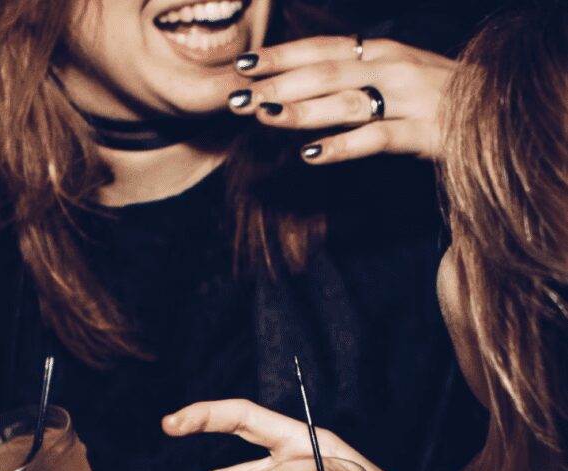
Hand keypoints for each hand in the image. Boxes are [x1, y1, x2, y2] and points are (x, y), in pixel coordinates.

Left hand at [230, 35, 453, 162]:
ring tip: (264, 117)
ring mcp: (408, 99)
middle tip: (237, 99)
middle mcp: (392, 67)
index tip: (242, 65)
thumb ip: (351, 79)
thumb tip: (297, 91)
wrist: (498, 110)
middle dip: (277, 85)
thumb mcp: (393, 76)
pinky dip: (339, 146)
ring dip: (301, 110)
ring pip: (345, 102)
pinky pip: (374, 139)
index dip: (280, 56)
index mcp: (380, 51)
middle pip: (325, 73)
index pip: (321, 48)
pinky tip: (308, 155)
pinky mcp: (422, 134)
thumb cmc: (435, 97)